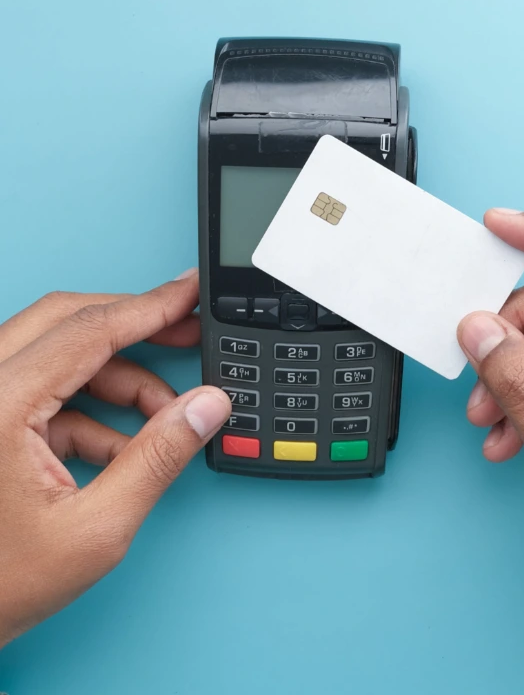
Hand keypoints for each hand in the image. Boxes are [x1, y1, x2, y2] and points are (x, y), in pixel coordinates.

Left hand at [0, 271, 230, 645]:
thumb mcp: (94, 529)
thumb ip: (158, 459)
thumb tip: (204, 407)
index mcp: (0, 405)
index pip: (88, 330)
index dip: (150, 306)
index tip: (188, 293)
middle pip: (69, 322)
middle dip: (136, 325)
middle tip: (185, 330)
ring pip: (60, 354)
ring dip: (118, 377)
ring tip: (163, 415)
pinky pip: (47, 389)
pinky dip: (91, 408)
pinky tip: (121, 447)